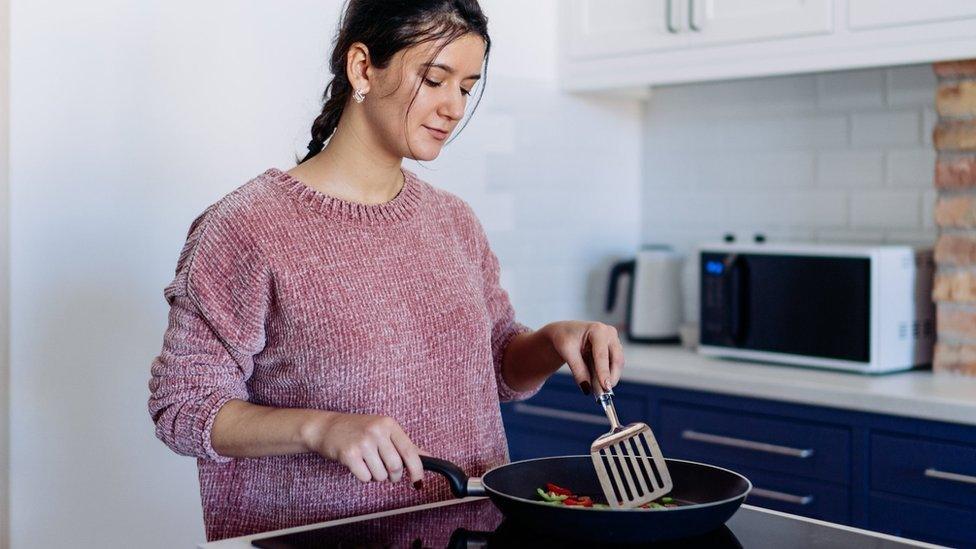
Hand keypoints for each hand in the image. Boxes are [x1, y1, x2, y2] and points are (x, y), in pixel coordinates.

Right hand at [302, 412, 428, 486]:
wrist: (326, 427)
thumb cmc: (357, 429)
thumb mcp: (382, 430)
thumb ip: (404, 444)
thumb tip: (427, 457)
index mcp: (389, 424)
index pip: (410, 451)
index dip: (417, 470)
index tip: (418, 481)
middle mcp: (377, 431)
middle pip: (396, 467)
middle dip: (393, 476)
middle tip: (386, 472)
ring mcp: (363, 442)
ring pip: (381, 475)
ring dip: (376, 476)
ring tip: (368, 463)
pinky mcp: (350, 454)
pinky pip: (366, 478)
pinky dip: (363, 477)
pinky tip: (357, 465)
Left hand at [542, 321, 624, 395]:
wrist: (564, 333)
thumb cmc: (564, 338)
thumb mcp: (567, 353)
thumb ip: (578, 370)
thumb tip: (587, 388)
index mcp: (597, 330)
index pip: (602, 354)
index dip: (604, 372)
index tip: (605, 387)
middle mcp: (609, 334)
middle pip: (616, 359)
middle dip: (611, 377)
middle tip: (604, 393)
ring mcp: (614, 341)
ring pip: (617, 364)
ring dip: (609, 378)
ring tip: (599, 391)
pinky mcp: (613, 350)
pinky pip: (613, 366)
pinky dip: (606, 375)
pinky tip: (598, 383)